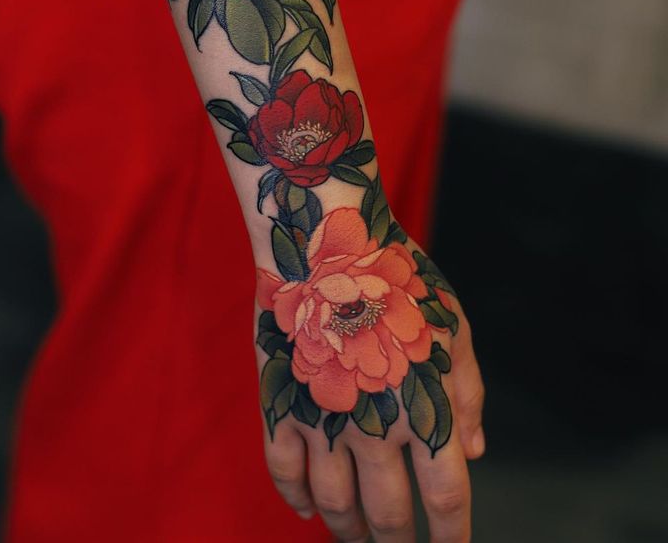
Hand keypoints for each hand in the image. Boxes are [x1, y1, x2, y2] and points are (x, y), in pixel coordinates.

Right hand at [256, 213, 483, 542]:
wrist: (326, 240)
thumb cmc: (399, 277)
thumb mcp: (453, 325)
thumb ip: (468, 393)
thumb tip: (474, 455)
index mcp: (425, 407)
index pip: (444, 498)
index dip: (449, 537)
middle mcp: (374, 424)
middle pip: (389, 513)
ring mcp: (322, 417)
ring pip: (334, 502)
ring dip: (347, 530)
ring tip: (355, 538)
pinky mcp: (281, 402)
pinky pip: (284, 470)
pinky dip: (295, 498)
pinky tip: (306, 510)